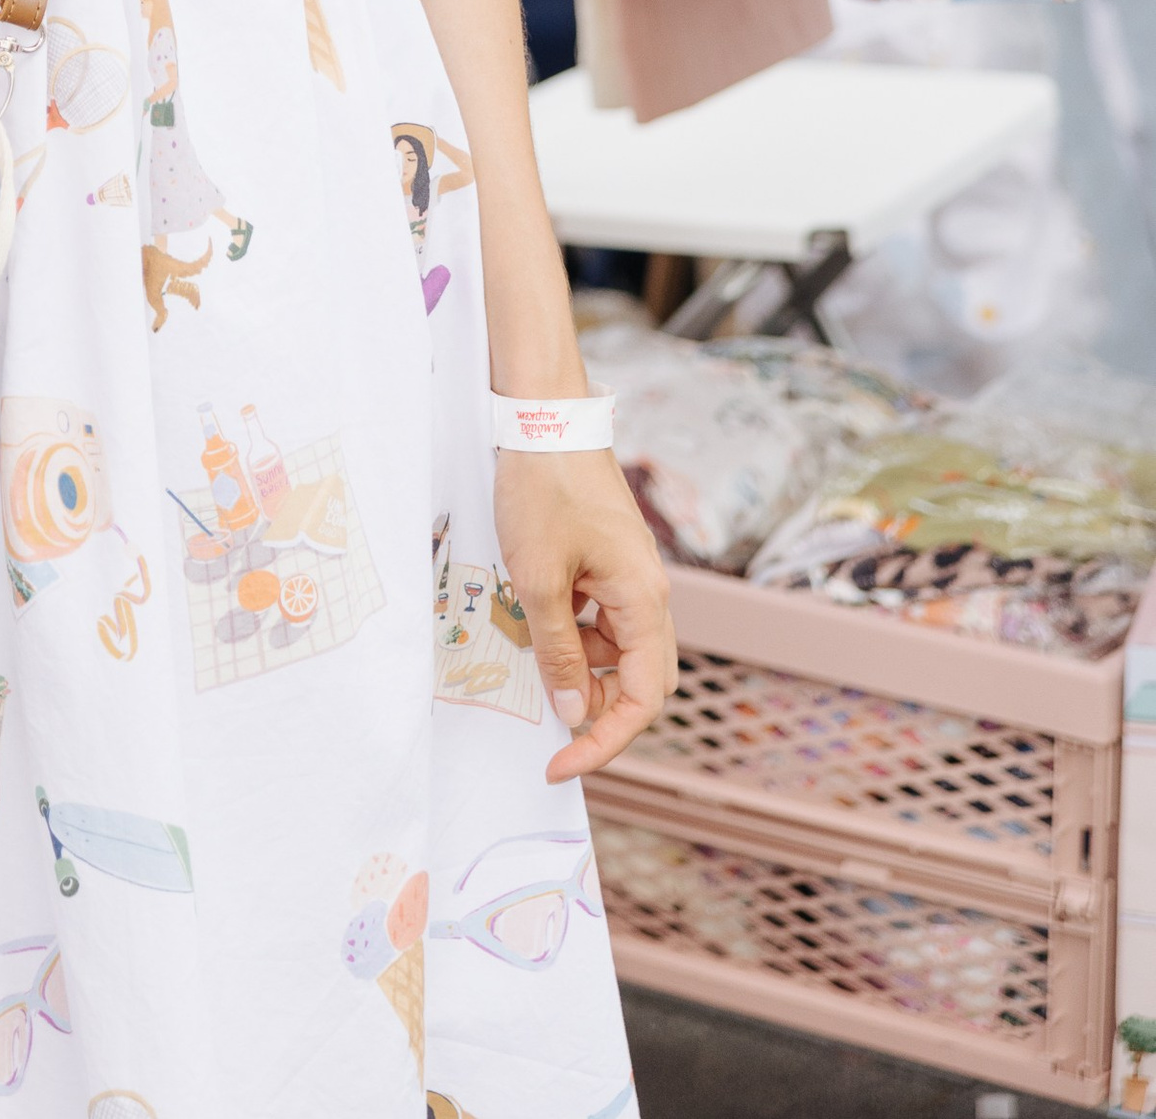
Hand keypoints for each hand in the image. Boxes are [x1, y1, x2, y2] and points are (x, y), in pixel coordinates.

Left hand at [495, 449, 674, 784]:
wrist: (544, 415)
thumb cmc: (543, 490)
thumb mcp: (539, 579)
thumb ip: (558, 651)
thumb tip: (575, 713)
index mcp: (645, 600)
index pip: (643, 700)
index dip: (604, 742)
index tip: (560, 765)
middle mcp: (650, 592)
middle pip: (641, 680)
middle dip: (599, 711)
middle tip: (549, 724)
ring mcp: (631, 573)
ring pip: (619, 648)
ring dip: (582, 667)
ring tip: (530, 655)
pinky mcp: (610, 558)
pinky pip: (602, 615)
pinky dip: (573, 631)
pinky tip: (535, 616)